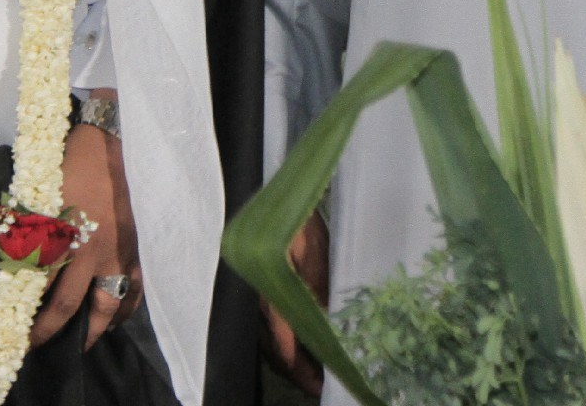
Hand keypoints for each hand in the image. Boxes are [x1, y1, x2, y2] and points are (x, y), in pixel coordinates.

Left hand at [31, 108, 140, 349]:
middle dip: (46, 331)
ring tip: (78, 345)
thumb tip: (7, 259)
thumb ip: (25, 229)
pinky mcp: (135, 249)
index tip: (9, 329)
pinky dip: (125, 311)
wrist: (109, 143)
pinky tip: (115, 321)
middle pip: (67, 305)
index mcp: (60, 234)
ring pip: (106, 307)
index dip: (20, 310)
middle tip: (33, 347)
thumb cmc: (67, 164)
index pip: (34, 286)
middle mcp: (88, 250)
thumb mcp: (37, 193)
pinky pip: (134, 290)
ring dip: (90, 331)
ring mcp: (116, 252)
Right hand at [260, 211, 327, 396]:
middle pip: (273, 350)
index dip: (300, 369)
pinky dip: (284, 344)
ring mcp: (255, 298)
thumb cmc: (297, 220)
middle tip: (319, 386)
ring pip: (268, 342)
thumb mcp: (317, 250)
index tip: (318, 387)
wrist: (274, 198)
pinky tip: (301, 347)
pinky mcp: (258, 293)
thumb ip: (320, 285)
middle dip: (295, 372)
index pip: (283, 343)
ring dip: (290, 360)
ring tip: (314, 372)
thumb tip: (329, 323)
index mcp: (271, 291)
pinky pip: (268, 328)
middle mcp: (258, 300)